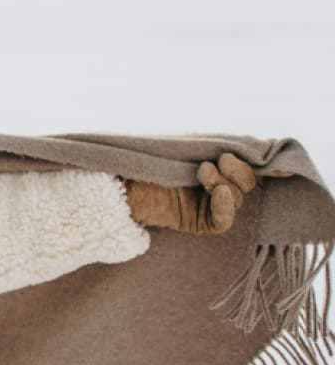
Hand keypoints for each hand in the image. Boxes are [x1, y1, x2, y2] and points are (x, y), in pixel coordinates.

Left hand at [123, 151, 259, 233]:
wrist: (119, 181)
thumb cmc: (146, 159)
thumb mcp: (179, 147)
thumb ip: (206, 145)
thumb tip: (238, 140)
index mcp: (217, 170)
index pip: (244, 169)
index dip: (245, 163)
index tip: (229, 152)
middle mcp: (216, 189)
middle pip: (245, 184)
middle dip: (236, 171)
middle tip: (219, 160)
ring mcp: (208, 207)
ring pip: (235, 199)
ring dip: (222, 182)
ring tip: (202, 171)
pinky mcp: (198, 223)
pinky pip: (221, 222)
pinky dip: (225, 208)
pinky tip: (220, 193)